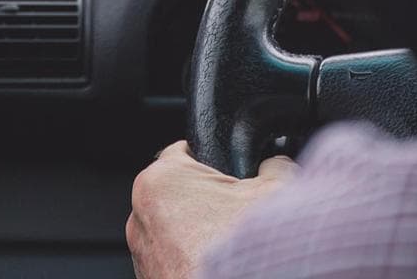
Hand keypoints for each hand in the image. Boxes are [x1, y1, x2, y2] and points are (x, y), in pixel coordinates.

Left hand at [126, 140, 297, 278]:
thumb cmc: (244, 248)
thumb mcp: (275, 189)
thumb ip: (273, 165)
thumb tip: (276, 162)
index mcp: (161, 180)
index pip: (183, 152)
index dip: (213, 159)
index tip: (230, 171)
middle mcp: (140, 216)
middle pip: (179, 193)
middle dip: (207, 200)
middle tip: (237, 213)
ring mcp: (141, 253)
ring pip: (174, 229)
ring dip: (198, 233)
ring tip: (231, 243)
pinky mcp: (149, 278)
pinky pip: (172, 258)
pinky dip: (192, 258)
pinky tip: (220, 265)